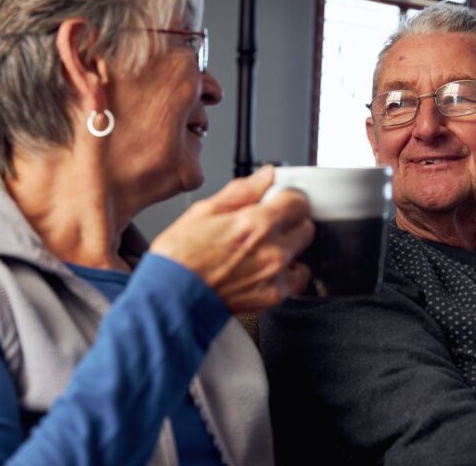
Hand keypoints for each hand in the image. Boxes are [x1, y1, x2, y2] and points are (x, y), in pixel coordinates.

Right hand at [150, 166, 313, 312]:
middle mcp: (271, 250)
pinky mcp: (273, 296)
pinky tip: (265, 270)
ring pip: (303, 253)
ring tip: (263, 250)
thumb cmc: (179, 258)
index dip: (287, 198)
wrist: (170, 299)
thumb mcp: (204, 211)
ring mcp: (275, 275)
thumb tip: (265, 176)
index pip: (298, 201)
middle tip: (269, 225)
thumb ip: (242, 191)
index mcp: (256, 223)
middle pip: (306, 226)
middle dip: (291, 222)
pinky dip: (286, 274)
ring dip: (289, 249)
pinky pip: (295, 279)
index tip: (278, 201)